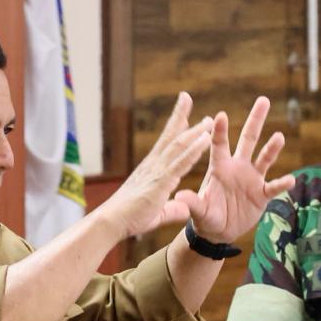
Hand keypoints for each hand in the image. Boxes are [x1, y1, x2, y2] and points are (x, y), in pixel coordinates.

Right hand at [96, 92, 213, 238]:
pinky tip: (206, 139)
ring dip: (194, 131)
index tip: (183, 116)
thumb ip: (172, 209)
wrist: (113, 222)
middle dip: (180, 117)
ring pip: (179, 145)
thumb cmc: (129, 218)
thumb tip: (184, 209)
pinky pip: (182, 162)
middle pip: (170, 136)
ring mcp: (157, 171)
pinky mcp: (162, 181)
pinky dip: (195, 149)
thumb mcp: (157, 213)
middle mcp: (153, 165)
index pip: (165, 144)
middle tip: (188, 98)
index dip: (174, 128)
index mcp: (151, 170)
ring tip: (208, 119)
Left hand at [174, 96, 294, 243]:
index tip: (220, 115)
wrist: (219, 231)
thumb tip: (179, 196)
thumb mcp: (198, 210)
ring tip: (279, 136)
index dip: (219, 131)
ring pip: (264, 158)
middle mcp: (238, 167)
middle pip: (248, 140)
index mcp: (219, 167)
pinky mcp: (262, 194)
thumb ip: (192, 203)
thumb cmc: (205, 216)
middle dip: (255, 120)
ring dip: (272, 148)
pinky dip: (282, 184)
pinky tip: (291, 179)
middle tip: (262, 100)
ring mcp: (252, 179)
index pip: (219, 145)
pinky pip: (274, 187)